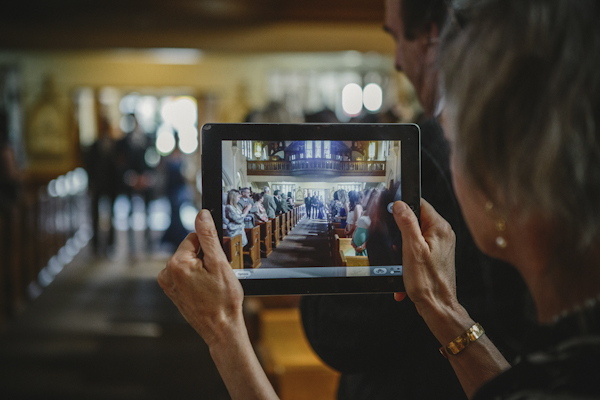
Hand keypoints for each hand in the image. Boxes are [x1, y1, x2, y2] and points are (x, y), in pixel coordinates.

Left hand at [158, 210, 244, 347]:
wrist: (221, 329)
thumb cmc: (223, 300)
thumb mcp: (219, 263)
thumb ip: (208, 236)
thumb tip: (202, 215)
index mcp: (176, 263)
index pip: (195, 238)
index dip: (210, 249)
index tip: (216, 264)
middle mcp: (166, 272)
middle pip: (191, 250)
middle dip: (205, 259)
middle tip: (215, 277)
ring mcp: (168, 284)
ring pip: (189, 262)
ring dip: (201, 269)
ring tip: (211, 286)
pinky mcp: (172, 292)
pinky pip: (186, 275)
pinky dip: (196, 279)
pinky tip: (205, 291)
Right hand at [392, 199, 457, 317]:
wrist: (437, 307)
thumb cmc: (427, 281)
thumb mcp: (412, 249)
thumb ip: (406, 223)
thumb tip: (400, 204)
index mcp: (439, 228)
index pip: (420, 204)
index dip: (404, 207)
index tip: (391, 214)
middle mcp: (443, 234)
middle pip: (416, 220)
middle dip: (401, 231)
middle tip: (394, 243)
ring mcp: (440, 246)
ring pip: (414, 236)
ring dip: (403, 248)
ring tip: (401, 261)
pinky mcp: (435, 256)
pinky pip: (417, 250)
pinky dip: (408, 259)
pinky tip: (404, 272)